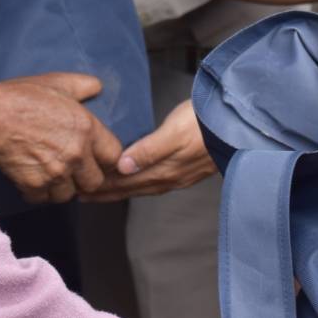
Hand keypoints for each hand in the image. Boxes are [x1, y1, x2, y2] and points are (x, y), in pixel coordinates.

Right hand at [0, 73, 124, 204]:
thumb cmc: (22, 98)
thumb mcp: (57, 82)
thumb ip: (83, 85)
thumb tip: (97, 88)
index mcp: (87, 129)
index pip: (114, 157)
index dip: (105, 159)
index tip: (96, 158)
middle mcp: (76, 155)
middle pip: (95, 183)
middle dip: (85, 178)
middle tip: (73, 170)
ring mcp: (55, 173)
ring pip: (69, 195)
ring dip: (62, 188)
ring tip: (51, 173)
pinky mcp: (35, 186)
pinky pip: (44, 199)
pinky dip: (39, 193)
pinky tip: (34, 177)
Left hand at [80, 99, 214, 200]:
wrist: (237, 125)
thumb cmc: (204, 123)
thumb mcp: (174, 132)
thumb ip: (148, 150)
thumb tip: (122, 167)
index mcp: (162, 171)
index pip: (124, 184)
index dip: (101, 188)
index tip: (80, 190)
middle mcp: (168, 178)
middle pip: (129, 189)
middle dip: (106, 192)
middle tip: (82, 194)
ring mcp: (179, 175)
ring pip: (141, 187)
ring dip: (120, 189)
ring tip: (102, 190)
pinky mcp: (186, 169)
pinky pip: (153, 182)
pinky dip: (137, 183)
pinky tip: (136, 179)